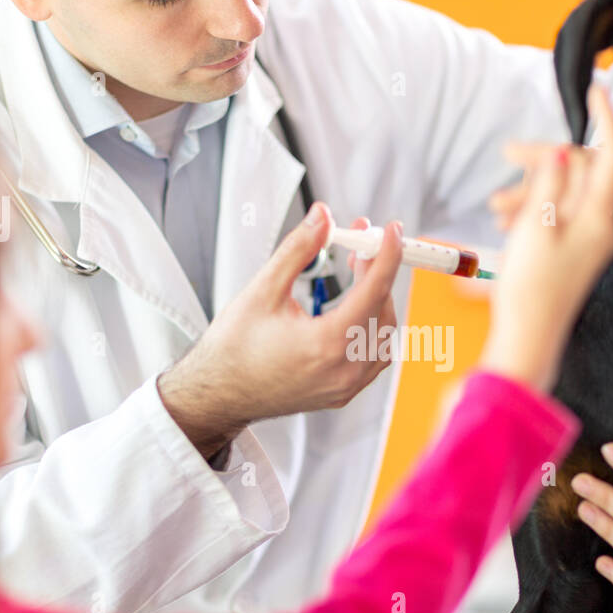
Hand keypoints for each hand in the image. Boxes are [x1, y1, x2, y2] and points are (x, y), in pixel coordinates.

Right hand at [158, 203, 402, 458]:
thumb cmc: (234, 348)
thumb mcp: (262, 290)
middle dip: (377, 273)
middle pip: (382, 310)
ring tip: (356, 274)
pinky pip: (374, 358)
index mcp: (325, 344)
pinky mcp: (342, 393)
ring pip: (383, 335)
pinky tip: (355, 310)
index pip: (374, 290)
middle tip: (359, 246)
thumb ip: (298, 250)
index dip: (388, 255)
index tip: (393, 232)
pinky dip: (372, 329)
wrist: (219, 393)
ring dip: (377, 301)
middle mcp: (342, 370)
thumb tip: (322, 218)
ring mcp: (345, 386)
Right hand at [479, 84, 612, 390]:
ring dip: (530, 189)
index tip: (593, 90)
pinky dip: (533, 209)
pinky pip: (558, 214)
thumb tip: (562, 151)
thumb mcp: (534, 227)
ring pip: (564, 192)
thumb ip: (549, 183)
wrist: (527, 338)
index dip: (605, 118)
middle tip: (508, 156)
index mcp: (600, 216)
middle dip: (544, 161)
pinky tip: (506, 221)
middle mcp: (603, 225)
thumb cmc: (530, 289)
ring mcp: (590, 238)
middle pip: (581, 170)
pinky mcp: (575, 250)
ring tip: (497, 208)